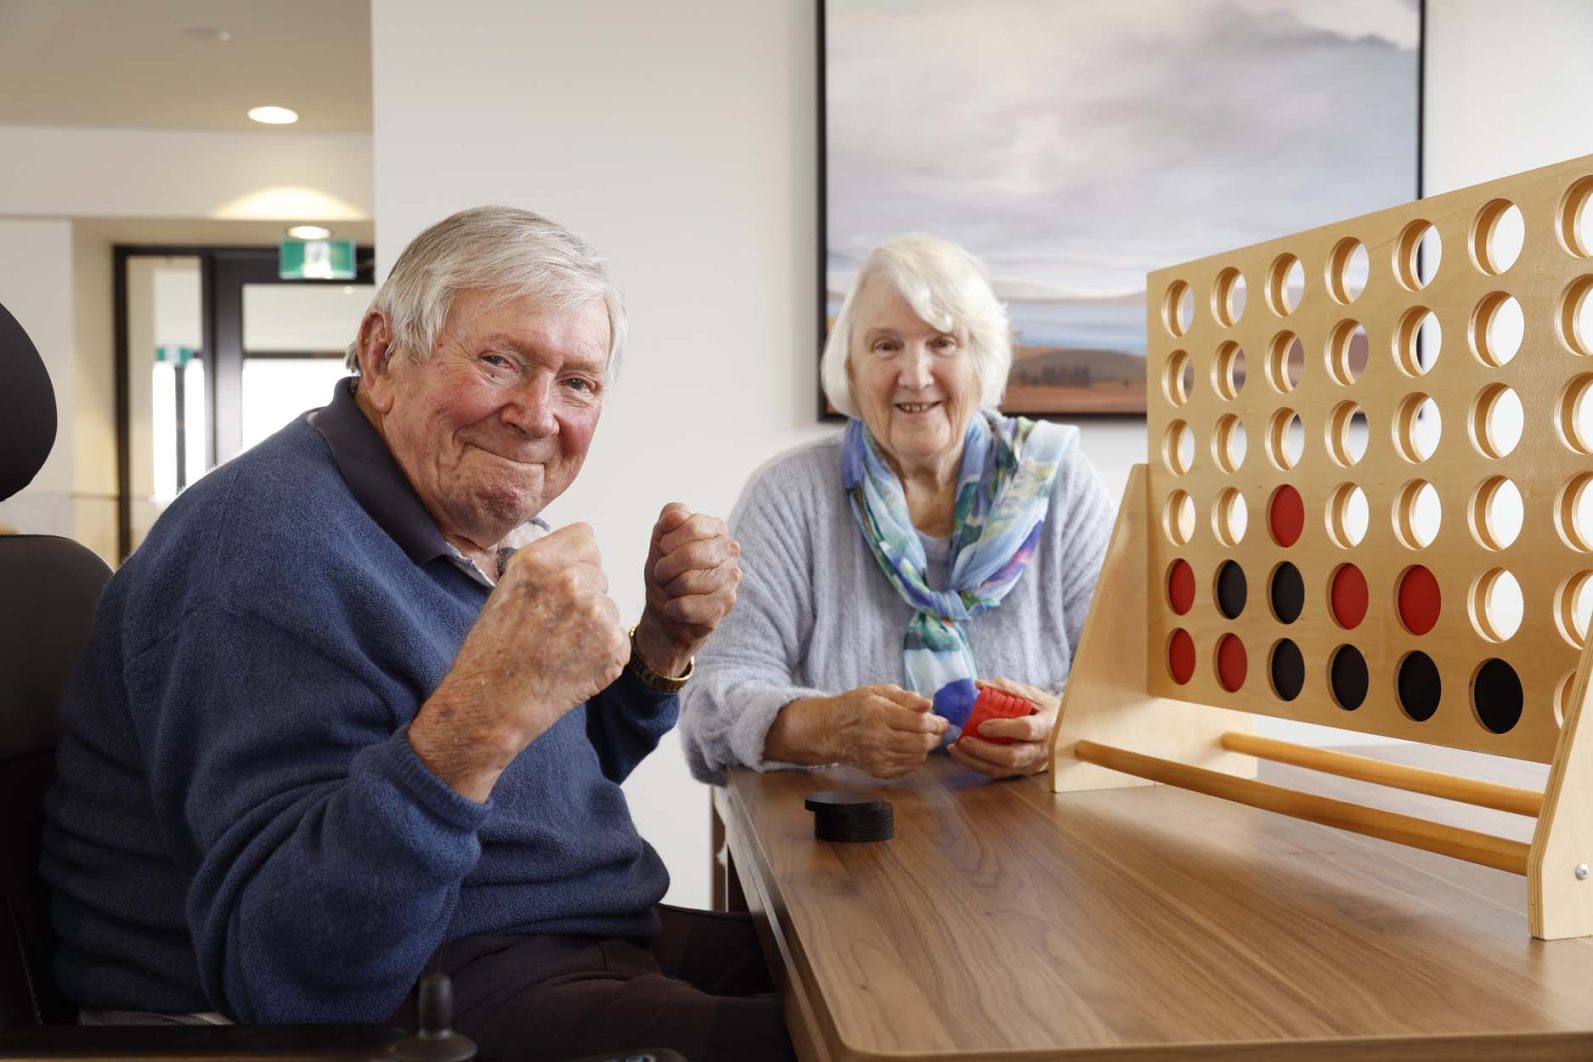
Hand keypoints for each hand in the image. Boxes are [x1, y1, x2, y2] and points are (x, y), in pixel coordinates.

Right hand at [411, 523, 627, 800]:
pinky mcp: (615, 647)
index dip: (574, 562)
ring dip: (594, 624)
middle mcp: (572, 582)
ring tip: (560, 648)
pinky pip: (617, 637)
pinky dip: (602, 652)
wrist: (493, 703)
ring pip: (610, 606)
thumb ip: (547, 563)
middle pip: (600, 573)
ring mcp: (597, 615)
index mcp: (541, 560)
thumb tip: (584, 550)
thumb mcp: (508, 586)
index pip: (586, 538)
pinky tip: (573, 664)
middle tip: (553, 625)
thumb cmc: (494, 648)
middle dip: (584, 595)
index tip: (556, 585)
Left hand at [633, 503, 740, 676]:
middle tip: (662, 574)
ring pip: (688, 582)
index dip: (668, 541)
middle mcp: (730, 551)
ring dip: (669, 588)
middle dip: (665, 567)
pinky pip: (688, 606)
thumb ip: (668, 518)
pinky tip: (675, 607)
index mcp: (716, 529)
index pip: (692, 526)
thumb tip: (676, 516)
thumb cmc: (667, 571)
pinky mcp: (726, 605)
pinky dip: (672, 608)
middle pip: (690, 554)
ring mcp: (732, 579)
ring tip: (671, 590)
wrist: (667, 609)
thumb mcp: (660, 540)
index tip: (663, 550)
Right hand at [822, 684, 948, 778]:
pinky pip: (908, 768)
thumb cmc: (858, 706)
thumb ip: (907, 697)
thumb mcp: (880, 691)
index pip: (919, 722)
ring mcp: (877, 758)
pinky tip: (910, 748)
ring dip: (927, 747)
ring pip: (917, 757)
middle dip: (936, 736)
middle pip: (921, 742)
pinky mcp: (878, 771)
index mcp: (878, 714)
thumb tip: (929, 705)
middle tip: (938, 730)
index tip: (943, 721)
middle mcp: (877, 738)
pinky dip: (915, 758)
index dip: (936, 722)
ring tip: (923, 737)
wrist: (833, 730)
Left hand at [948, 677, 1059, 779]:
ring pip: (1003, 769)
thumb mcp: (1032, 694)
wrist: (1065, 731)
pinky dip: (978, 765)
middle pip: (1013, 756)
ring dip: (975, 761)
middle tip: (962, 740)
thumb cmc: (1046, 709)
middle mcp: (1042, 749)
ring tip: (955, 749)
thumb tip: (979, 684)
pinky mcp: (1023, 772)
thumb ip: (1007, 688)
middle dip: (984, 750)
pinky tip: (963, 755)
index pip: (1026, 730)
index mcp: (1048, 726)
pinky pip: (999, 773)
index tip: (982, 725)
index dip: (1004, 729)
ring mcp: (1033, 764)